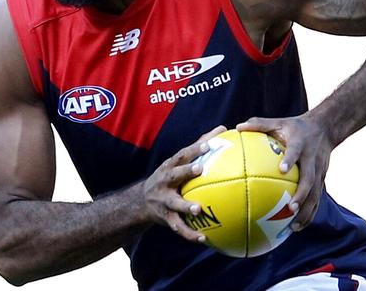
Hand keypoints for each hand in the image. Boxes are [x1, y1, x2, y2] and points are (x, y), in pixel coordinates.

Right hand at [142, 125, 226, 242]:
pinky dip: (190, 233)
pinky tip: (204, 238)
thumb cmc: (169, 176)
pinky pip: (179, 227)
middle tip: (200, 169)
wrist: (142, 201)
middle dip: (185, 171)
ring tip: (198, 209)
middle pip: (174, 175)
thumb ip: (200, 145)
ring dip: (185, 206)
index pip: (182, 154)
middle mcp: (164, 182)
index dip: (194, 149)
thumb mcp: (178, 161)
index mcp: (170, 166)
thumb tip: (223, 128)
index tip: (208, 144)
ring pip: (175, 204)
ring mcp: (164, 200)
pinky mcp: (166, 218)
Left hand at [236, 114, 332, 231]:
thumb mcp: (278, 122)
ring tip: (294, 226)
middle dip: (302, 195)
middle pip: (310, 179)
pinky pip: (316, 200)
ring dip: (306, 211)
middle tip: (290, 208)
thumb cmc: (295, 126)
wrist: (325, 128)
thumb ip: (259, 124)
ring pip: (315, 194)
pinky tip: (297, 227)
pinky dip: (309, 214)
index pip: (296, 152)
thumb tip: (237, 127)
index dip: (290, 160)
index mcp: (301, 144)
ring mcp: (319, 172)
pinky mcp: (322, 180)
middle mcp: (312, 159)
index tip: (281, 169)